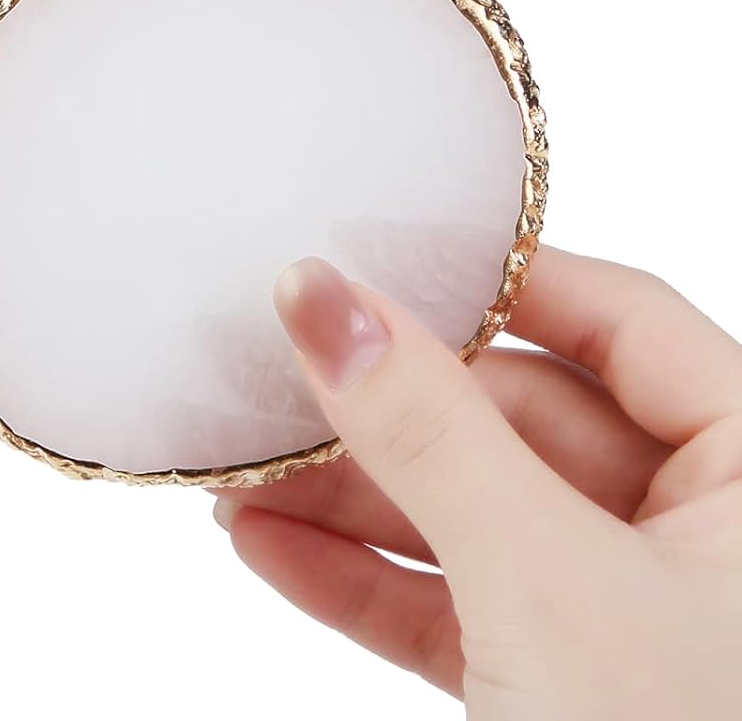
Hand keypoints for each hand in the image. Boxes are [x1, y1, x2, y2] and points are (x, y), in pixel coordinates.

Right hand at [212, 248, 741, 719]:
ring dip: (350, 499)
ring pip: (475, 512)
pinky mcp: (565, 683)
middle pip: (522, 417)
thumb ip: (427, 429)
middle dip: (385, 411)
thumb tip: (322, 294)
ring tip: (238, 475)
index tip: (365, 255)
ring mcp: (632, 613)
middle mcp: (708, 531)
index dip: (488, 279)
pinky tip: (265, 548)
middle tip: (269, 379)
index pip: (614, 317)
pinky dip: (362, 582)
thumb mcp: (546, 582)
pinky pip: (456, 603)